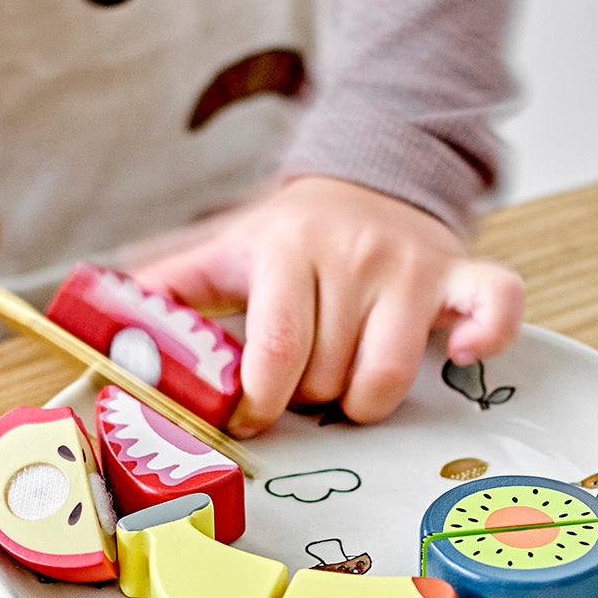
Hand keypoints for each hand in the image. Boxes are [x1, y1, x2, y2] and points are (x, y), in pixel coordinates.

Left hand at [131, 176, 522, 432]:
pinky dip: (484, 338)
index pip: (275, 352)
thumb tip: (102, 324)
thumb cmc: (288, 238)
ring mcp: (414, 264)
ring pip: (390, 376)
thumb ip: (166, 292)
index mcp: (288, 249)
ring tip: (346, 382)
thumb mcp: (223, 252)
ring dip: (364, 399)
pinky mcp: (462, 273)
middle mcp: (355, 253)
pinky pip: (496, 307)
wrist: (364, 182)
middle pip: (328, 376)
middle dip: (308, 398)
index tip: (247, 416)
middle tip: (300, 385)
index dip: (257, 401)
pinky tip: (456, 356)